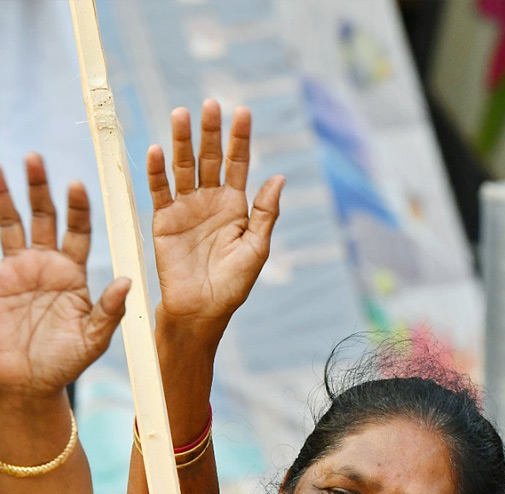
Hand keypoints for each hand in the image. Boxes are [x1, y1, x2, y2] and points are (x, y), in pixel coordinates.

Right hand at [0, 156, 128, 396]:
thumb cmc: (65, 363)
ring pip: (12, 223)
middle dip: (40, 188)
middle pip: (44, 217)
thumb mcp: (94, 338)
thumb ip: (109, 310)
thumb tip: (127, 281)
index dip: (77, 208)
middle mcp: (48, 266)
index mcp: (75, 275)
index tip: (77, 184)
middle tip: (35, 158)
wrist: (27, 383)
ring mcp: (19, 270)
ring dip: (6, 195)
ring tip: (2, 167)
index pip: (78, 231)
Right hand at [149, 100, 283, 334]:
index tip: (243, 111)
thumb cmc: (233, 284)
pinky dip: (157, 171)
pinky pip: (159, 191)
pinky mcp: (163, 220)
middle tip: (211, 103)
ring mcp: (186, 208)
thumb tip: (279, 177)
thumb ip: (266, 212)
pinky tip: (157, 150)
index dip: (240, 139)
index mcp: (236, 206)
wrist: (202, 310)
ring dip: (182, 142)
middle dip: (211, 132)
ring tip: (181, 115)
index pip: (238, 164)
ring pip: (184, 167)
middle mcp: (210, 201)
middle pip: (210, 158)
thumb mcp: (257, 247)